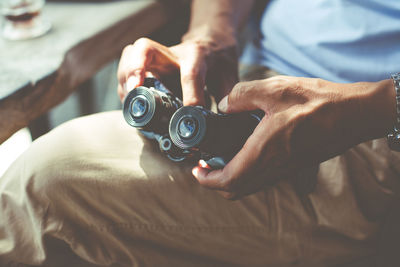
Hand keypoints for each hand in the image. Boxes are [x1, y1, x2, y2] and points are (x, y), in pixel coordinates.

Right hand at [117, 33, 237, 105]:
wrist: (210, 44)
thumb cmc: (219, 62)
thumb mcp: (229, 78)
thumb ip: (228, 99)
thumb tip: (226, 124)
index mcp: (198, 56)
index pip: (191, 73)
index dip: (190, 94)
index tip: (190, 113)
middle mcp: (173, 53)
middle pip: (145, 49)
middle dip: (135, 69)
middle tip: (134, 90)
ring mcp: (157, 58)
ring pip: (130, 56)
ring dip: (124, 79)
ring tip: (129, 101)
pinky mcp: (147, 65)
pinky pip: (127, 69)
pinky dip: (123, 85)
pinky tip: (128, 101)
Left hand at [192, 76, 395, 198]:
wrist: (353, 114)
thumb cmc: (315, 102)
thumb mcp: (273, 89)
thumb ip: (241, 95)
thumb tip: (225, 105)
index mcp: (262, 153)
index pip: (227, 180)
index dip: (206, 180)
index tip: (196, 169)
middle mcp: (273, 168)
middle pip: (236, 190)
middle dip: (216, 182)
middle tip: (206, 164)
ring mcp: (285, 170)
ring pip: (251, 187)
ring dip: (232, 178)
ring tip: (223, 158)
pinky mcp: (295, 166)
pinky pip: (265, 179)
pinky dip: (249, 173)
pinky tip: (248, 151)